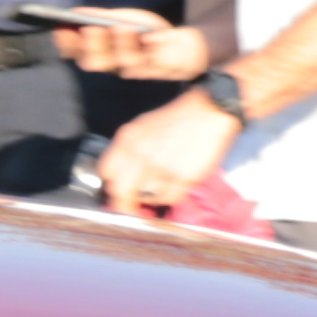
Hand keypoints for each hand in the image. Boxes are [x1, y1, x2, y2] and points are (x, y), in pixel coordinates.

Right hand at [56, 13, 213, 80]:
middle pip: (96, 63)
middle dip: (92, 45)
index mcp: (102, 54)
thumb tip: (75, 12)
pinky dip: (152, 47)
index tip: (62, 29)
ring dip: (122, 44)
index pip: (78, 54)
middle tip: (89, 29)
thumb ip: (101, 17)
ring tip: (121, 27)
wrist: (180, 44)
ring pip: (124, 62)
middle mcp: (116, 66)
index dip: (69, 44)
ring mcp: (138, 69)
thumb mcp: (122, 18)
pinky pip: (153, 61)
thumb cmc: (147, 32)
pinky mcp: (160, 69)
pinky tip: (150, 36)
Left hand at [105, 91, 237, 214]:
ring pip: (146, 197)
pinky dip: (172, 196)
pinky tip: (176, 185)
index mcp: (128, 138)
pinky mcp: (182, 177)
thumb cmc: (178, 119)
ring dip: (152, 197)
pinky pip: (170, 198)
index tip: (118, 190)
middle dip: (126, 203)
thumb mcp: (143, 126)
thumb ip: (128, 150)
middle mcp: (141, 153)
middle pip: (121, 192)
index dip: (112, 184)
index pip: (106, 172)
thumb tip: (118, 176)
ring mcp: (161, 166)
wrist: (210, 110)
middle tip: (133, 206)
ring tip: (162, 186)